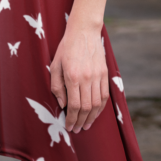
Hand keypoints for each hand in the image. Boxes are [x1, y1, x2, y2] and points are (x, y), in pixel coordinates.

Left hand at [50, 18, 108, 132]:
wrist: (84, 31)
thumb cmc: (66, 47)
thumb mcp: (55, 65)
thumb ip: (57, 86)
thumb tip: (63, 105)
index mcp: (72, 76)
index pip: (74, 105)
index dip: (72, 119)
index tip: (69, 126)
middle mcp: (87, 78)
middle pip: (87, 107)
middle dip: (81, 121)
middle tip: (77, 129)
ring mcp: (98, 76)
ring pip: (97, 104)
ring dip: (92, 117)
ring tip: (86, 125)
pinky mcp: (105, 73)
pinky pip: (105, 95)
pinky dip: (101, 107)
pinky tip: (95, 113)